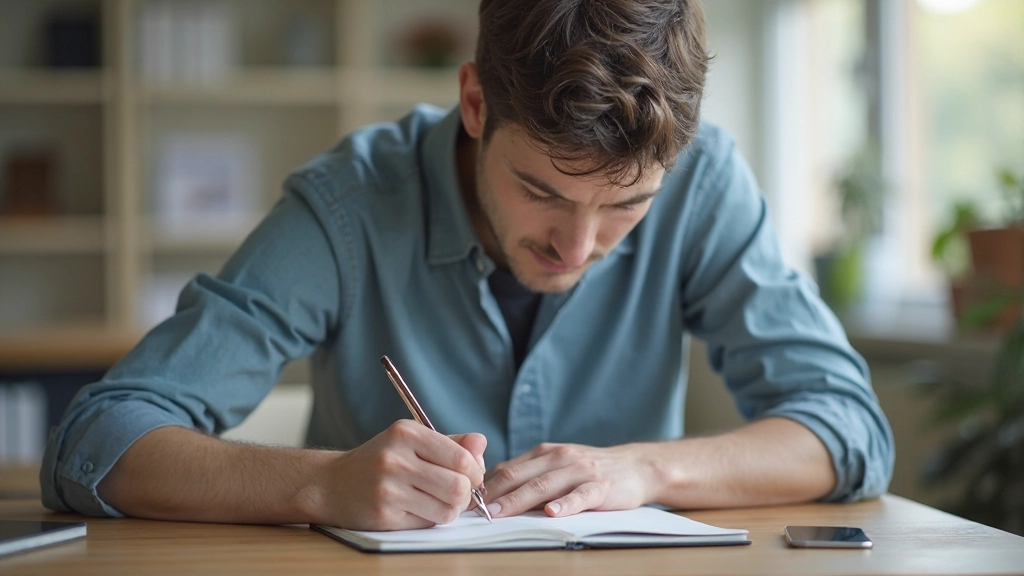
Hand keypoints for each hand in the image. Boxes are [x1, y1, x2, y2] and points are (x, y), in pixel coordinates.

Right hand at [321, 419, 485, 529]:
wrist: (332, 484)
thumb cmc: (380, 460)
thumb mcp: (412, 440)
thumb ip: (450, 442)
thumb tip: (482, 444)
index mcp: (406, 433)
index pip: (461, 457)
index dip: (474, 471)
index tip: (471, 475)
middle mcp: (395, 459)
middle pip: (458, 486)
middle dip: (466, 493)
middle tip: (459, 492)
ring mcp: (388, 489)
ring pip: (447, 509)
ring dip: (450, 509)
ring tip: (439, 501)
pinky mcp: (384, 516)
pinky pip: (427, 523)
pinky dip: (431, 518)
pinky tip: (418, 508)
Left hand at [483, 442, 657, 518]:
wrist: (636, 466)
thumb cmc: (590, 470)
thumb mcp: (557, 464)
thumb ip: (529, 472)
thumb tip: (491, 487)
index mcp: (545, 453)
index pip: (507, 469)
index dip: (485, 485)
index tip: (465, 500)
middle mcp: (559, 458)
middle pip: (519, 476)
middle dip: (493, 494)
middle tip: (472, 509)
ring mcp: (580, 471)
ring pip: (543, 485)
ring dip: (518, 500)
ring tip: (499, 514)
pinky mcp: (601, 486)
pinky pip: (580, 496)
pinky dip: (565, 504)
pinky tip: (552, 513)